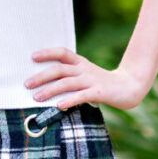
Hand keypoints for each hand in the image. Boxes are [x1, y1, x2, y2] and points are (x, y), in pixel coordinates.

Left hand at [26, 47, 151, 110]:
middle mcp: (84, 69)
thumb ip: (70, 77)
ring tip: (36, 97)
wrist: (131, 87)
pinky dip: (70, 100)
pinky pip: (82, 96)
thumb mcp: (86, 75)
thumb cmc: (103, 83)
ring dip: (50, 90)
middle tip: (26, 84)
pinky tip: (59, 106)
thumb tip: (45, 84)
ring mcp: (92, 80)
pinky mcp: (100, 92)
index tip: (32, 57)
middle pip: (60, 69)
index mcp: (80, 63)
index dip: (47, 53)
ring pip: (67, 83)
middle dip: (41, 76)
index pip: (62, 53)